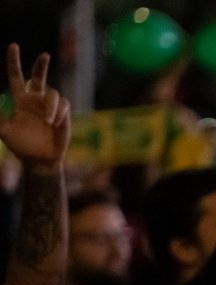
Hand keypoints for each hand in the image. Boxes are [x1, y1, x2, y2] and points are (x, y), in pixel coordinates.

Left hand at [0, 44, 70, 172]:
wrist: (39, 160)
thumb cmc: (21, 146)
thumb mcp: (3, 130)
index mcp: (19, 101)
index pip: (15, 76)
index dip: (14, 61)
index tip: (13, 46)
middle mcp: (35, 101)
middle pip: (38, 77)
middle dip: (41, 66)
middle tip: (44, 55)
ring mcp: (50, 107)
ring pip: (53, 93)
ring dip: (51, 106)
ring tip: (48, 121)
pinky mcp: (63, 114)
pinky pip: (64, 105)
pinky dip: (59, 112)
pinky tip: (54, 123)